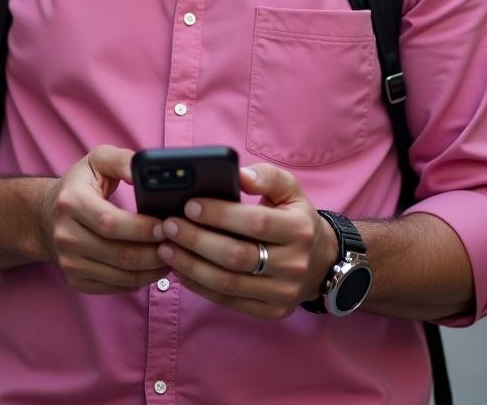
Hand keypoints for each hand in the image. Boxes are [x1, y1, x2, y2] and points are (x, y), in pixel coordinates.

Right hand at [43, 145, 168, 294]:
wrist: (46, 216)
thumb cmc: (80, 185)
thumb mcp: (97, 160)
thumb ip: (122, 160)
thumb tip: (142, 170)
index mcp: (71, 202)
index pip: (110, 222)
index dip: (141, 228)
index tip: (166, 225)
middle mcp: (66, 236)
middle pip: (119, 253)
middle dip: (154, 252)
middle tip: (177, 244)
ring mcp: (69, 263)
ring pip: (120, 275)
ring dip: (152, 270)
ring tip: (171, 255)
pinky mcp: (76, 281)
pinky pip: (114, 287)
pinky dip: (139, 281)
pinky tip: (153, 268)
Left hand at [155, 163, 336, 320]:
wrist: (320, 261)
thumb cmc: (295, 218)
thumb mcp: (290, 189)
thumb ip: (266, 176)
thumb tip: (239, 175)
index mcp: (299, 229)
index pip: (255, 223)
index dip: (220, 215)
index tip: (189, 205)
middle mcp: (294, 264)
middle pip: (237, 256)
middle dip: (196, 240)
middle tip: (168, 225)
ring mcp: (283, 293)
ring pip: (228, 283)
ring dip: (191, 265)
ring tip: (166, 247)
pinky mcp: (271, 312)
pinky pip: (228, 301)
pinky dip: (199, 286)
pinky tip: (180, 269)